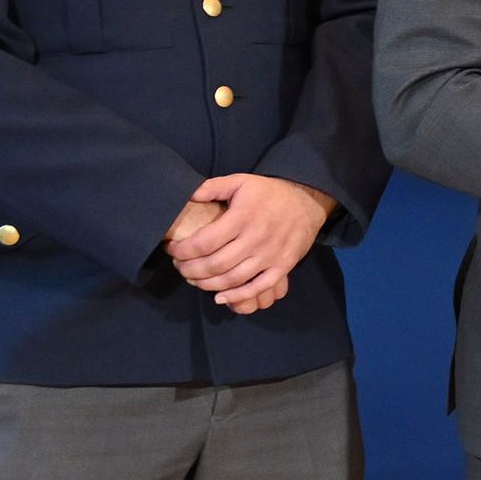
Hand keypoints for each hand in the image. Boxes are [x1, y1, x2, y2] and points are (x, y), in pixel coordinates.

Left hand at [164, 173, 333, 312]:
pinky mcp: (282, 266)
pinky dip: (237, 296)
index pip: (204, 242)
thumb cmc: (269, 193)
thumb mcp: (241, 181)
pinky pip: (258, 287)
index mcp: (243, 217)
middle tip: (180, 266)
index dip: (182, 250)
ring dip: (207, 284)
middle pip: (215, 264)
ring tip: (194, 279)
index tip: (172, 249)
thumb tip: (188, 196)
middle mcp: (256, 238)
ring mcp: (270, 254)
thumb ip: (213, 187)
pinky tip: (220, 297)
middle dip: (189, 270)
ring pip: (232, 279)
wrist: (308, 201)